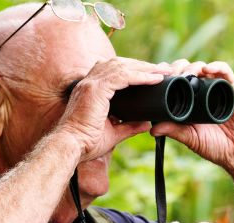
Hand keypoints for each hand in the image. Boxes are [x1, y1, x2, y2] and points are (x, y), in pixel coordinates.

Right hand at [55, 57, 170, 162]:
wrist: (71, 147)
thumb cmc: (86, 143)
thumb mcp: (113, 133)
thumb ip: (129, 126)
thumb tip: (146, 124)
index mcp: (90, 90)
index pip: (113, 71)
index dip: (133, 70)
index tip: (151, 75)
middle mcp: (89, 82)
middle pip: (119, 64)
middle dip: (142, 65)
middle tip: (162, 69)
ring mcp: (91, 84)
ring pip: (123, 67)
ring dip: (145, 68)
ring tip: (163, 71)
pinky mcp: (96, 89)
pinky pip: (123, 76)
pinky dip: (141, 76)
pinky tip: (155, 79)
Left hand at [150, 60, 233, 186]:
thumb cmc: (215, 146)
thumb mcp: (190, 138)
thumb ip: (174, 131)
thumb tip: (152, 129)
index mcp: (190, 101)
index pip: (176, 81)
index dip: (167, 75)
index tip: (157, 76)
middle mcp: (203, 92)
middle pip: (188, 70)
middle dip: (178, 68)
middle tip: (170, 74)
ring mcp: (218, 88)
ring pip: (204, 67)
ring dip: (193, 66)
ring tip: (186, 73)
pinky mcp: (233, 89)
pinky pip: (226, 72)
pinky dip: (216, 66)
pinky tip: (207, 69)